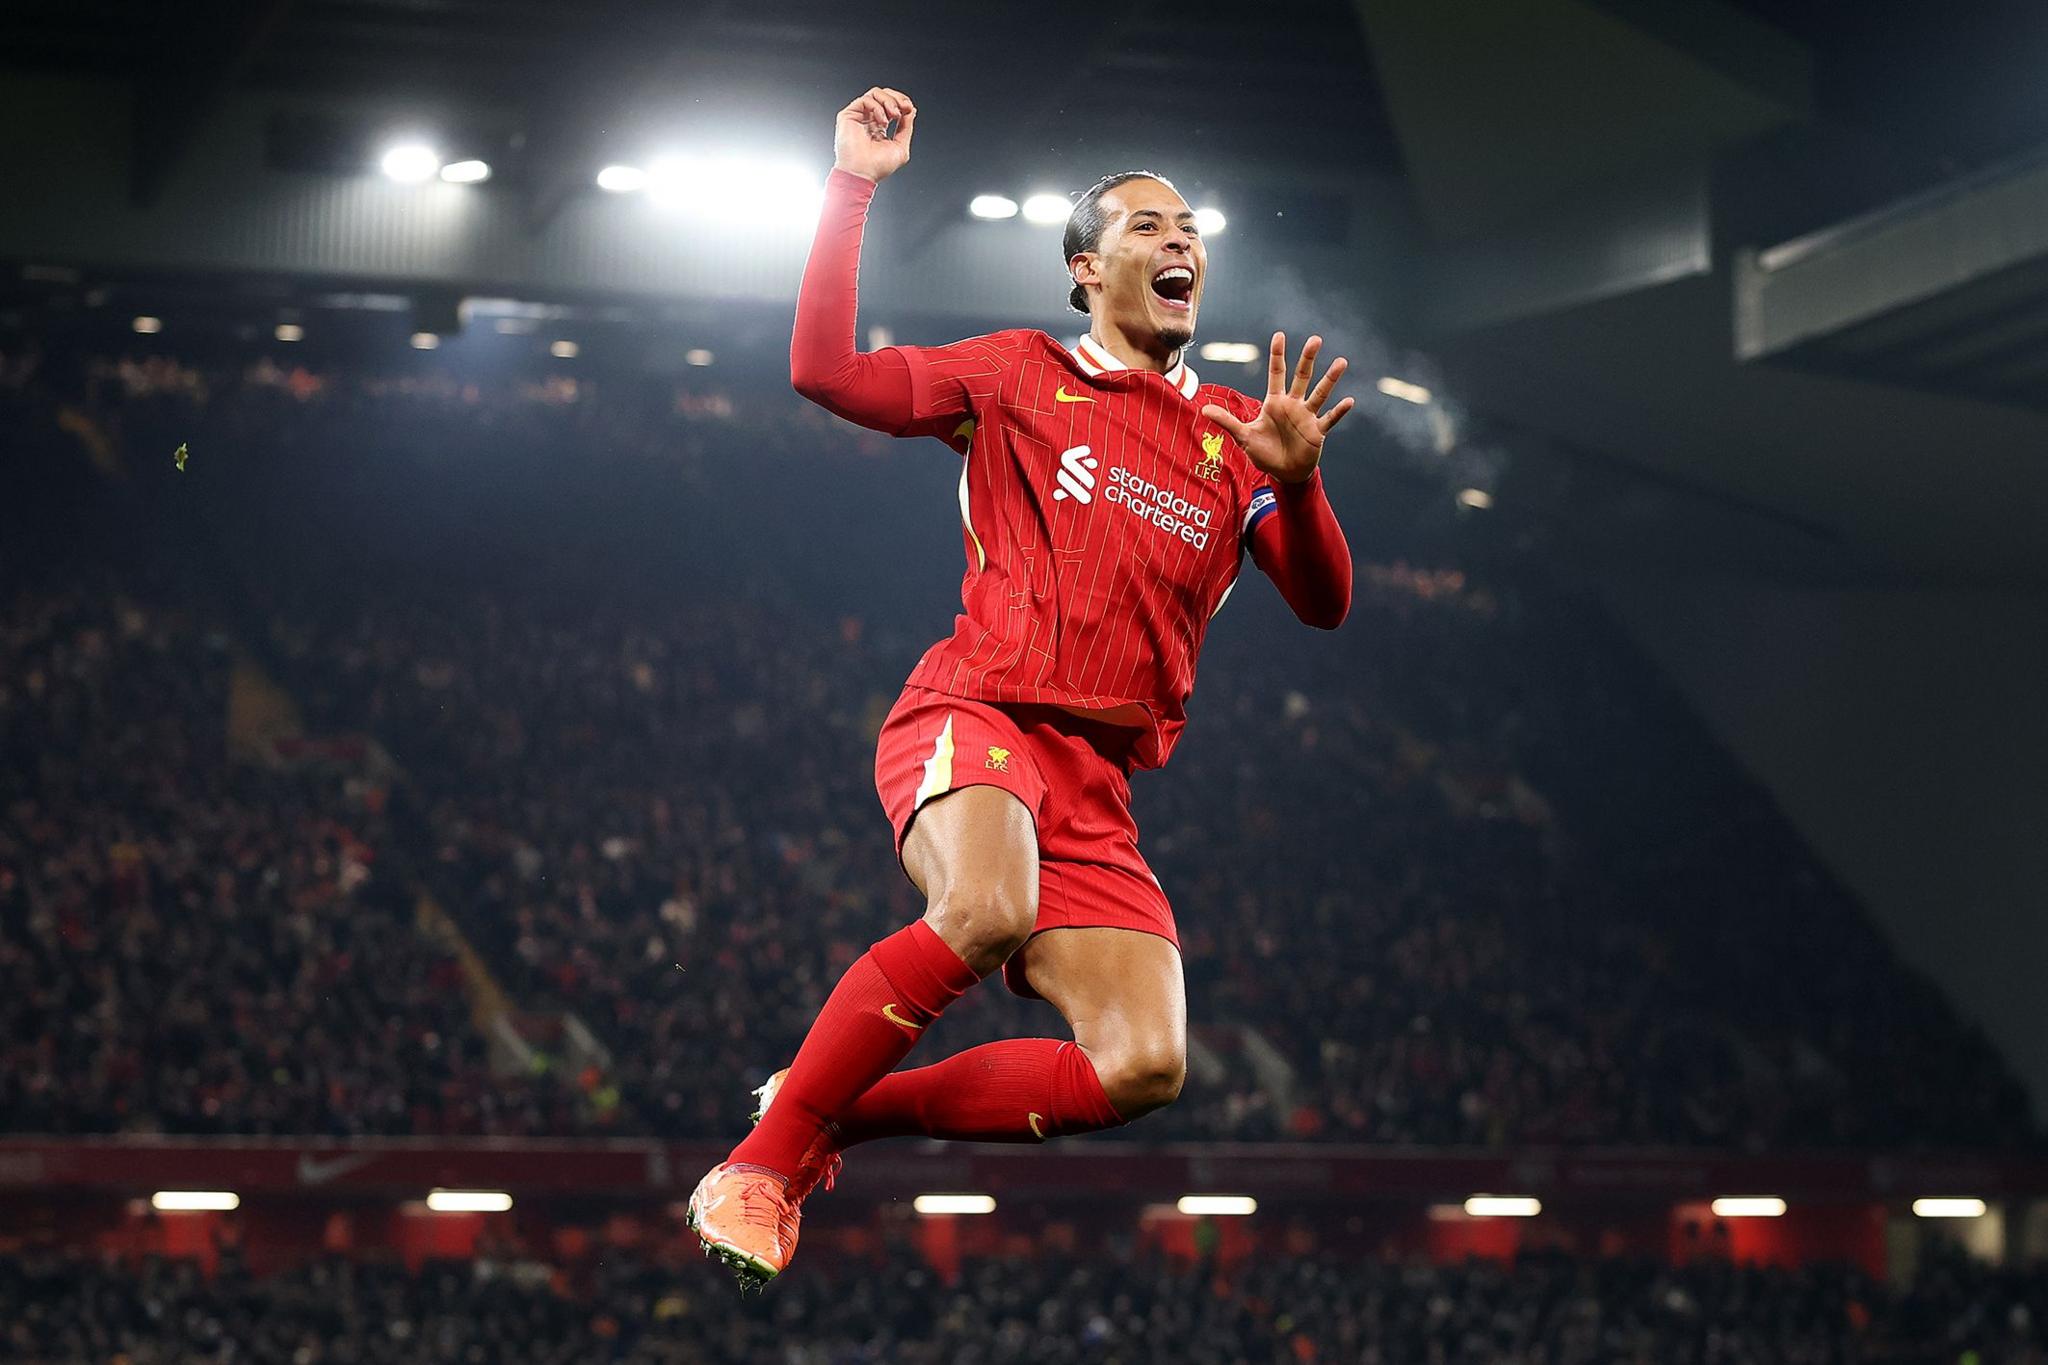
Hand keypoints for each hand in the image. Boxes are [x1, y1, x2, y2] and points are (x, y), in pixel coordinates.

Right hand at [834, 87, 915, 182]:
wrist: (862, 174)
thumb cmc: (877, 166)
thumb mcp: (901, 146)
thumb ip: (906, 127)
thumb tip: (911, 110)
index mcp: (879, 127)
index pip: (891, 105)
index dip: (902, 102)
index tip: (909, 109)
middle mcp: (868, 120)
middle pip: (884, 95)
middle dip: (897, 98)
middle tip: (904, 108)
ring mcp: (858, 116)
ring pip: (875, 93)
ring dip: (889, 101)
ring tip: (894, 115)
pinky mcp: (849, 115)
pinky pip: (865, 99)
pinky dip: (877, 107)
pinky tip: (881, 122)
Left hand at [1201, 333, 1354, 484]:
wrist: (1284, 472)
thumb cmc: (1264, 453)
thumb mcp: (1243, 436)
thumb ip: (1227, 421)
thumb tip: (1203, 409)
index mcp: (1274, 403)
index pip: (1276, 373)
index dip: (1277, 355)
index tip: (1279, 335)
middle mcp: (1293, 405)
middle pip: (1301, 377)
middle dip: (1307, 359)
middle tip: (1315, 339)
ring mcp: (1306, 417)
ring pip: (1320, 394)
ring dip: (1330, 379)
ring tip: (1341, 363)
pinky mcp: (1317, 432)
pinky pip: (1329, 419)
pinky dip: (1339, 411)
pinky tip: (1349, 401)